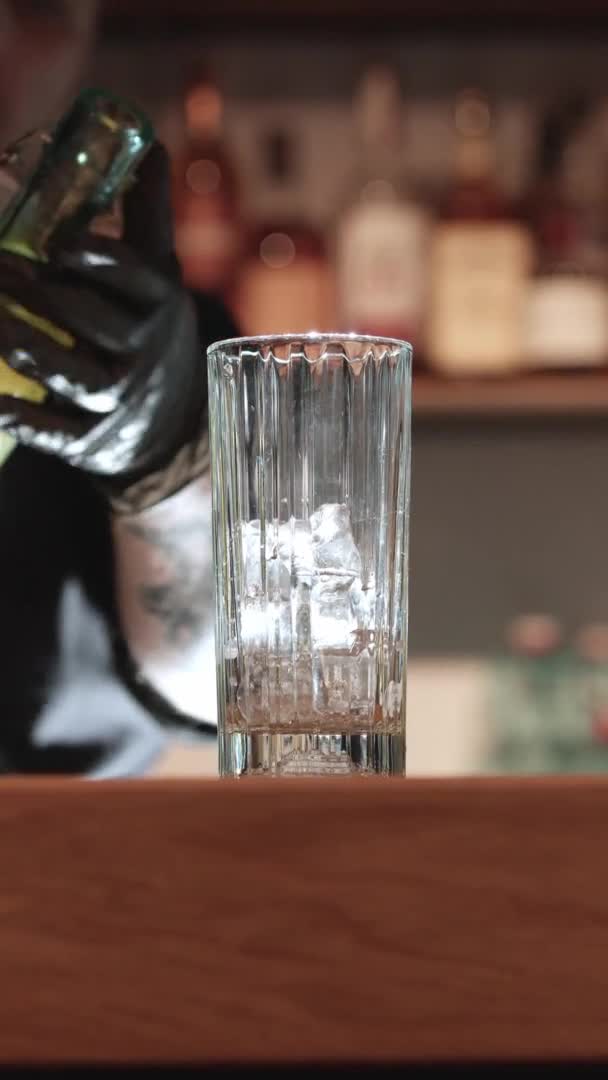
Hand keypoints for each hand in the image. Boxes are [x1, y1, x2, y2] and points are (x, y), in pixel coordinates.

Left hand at [0, 142, 203, 501]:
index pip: (130, 276)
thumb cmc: (149, 328)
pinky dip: (19, 416)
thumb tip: (149, 145)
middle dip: (34, 293)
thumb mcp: (157, 274)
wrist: (168, 421)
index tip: (55, 244)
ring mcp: (118, 402)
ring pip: (66, 371)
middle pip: (85, 318)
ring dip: (18, 341)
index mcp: (161, 306)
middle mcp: (144, 355)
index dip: (92, 259)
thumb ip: (146, 213)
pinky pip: (53, 430)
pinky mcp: (92, 441)